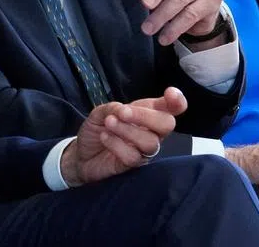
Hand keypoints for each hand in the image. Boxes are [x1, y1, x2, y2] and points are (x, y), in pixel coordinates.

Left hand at [60, 87, 186, 185]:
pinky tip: (104, 137)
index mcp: (147, 113)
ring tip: (109, 123)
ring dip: (127, 130)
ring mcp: (143, 150)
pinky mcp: (133, 165)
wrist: (81, 153)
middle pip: (167, 124)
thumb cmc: (97, 129)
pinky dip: (116, 144)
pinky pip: (133, 156)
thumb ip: (113, 107)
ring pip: (151, 142)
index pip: (171, 108)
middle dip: (145, 116)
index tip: (170, 93)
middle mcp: (151, 132)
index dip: (177, 101)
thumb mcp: (100, 112)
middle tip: (122, 112)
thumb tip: (123, 109)